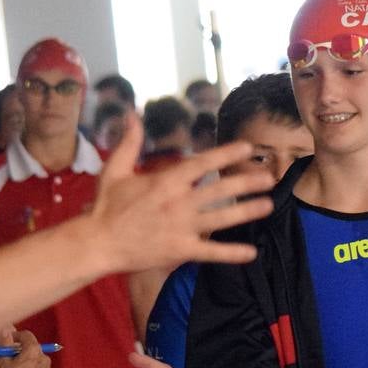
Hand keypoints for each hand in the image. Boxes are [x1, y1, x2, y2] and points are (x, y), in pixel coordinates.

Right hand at [0, 330, 52, 367]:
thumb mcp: (2, 362)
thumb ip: (4, 344)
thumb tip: (5, 331)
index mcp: (34, 350)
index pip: (26, 335)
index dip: (16, 336)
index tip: (7, 341)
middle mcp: (45, 359)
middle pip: (33, 349)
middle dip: (21, 352)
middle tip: (9, 358)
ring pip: (37, 362)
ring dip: (27, 364)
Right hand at [87, 115, 273, 273]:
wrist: (97, 243)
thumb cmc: (105, 207)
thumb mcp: (115, 170)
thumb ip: (129, 142)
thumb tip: (131, 114)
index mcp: (166, 181)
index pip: (203, 163)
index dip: (227, 154)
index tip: (247, 147)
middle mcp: (179, 202)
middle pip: (220, 190)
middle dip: (247, 182)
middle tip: (270, 178)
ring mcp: (182, 227)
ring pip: (222, 218)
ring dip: (247, 211)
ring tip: (269, 206)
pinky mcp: (181, 250)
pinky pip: (211, 252)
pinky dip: (232, 253)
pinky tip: (251, 253)